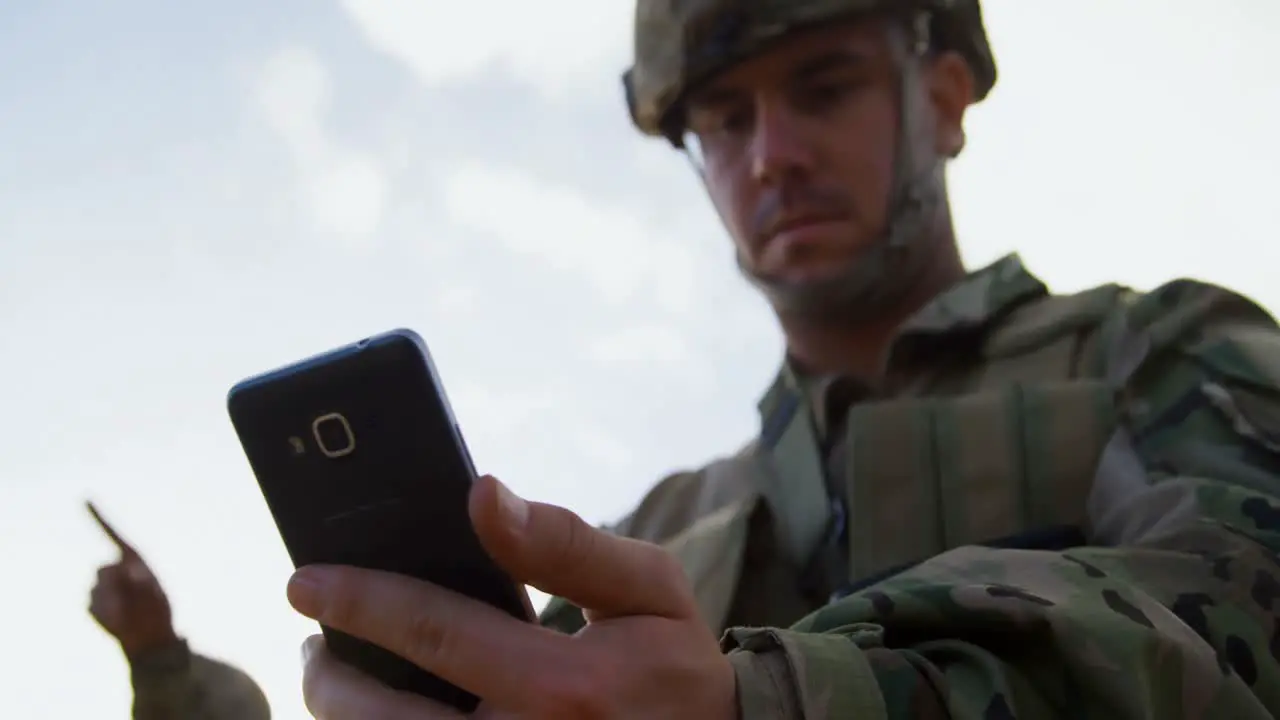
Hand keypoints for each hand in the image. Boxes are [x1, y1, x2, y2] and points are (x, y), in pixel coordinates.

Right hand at [86, 501, 177, 656]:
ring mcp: (101, 587)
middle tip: (135, 598)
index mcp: (132, 560)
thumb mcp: (156, 595)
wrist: (149, 636)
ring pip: (96, 588)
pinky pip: (92, 606)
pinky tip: (118, 621)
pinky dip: (105, 615)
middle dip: (117, 583)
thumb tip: (123, 570)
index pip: (112, 534)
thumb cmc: (156, 612)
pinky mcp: (92, 604)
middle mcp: (115, 570)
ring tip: (130, 613)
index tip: (85, 498)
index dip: (98, 517)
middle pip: (103, 569)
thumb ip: (141, 581)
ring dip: (114, 601)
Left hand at [287, 475, 736, 718]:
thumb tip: (482, 494)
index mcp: (564, 688)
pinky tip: (389, 713)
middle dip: (327, 677)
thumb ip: (566, 541)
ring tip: (336, 680)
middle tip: (310, 643)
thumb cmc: (674, 665)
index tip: (304, 579)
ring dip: (344, 718)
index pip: (434, 633)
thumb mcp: (648, 588)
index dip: (359, 600)